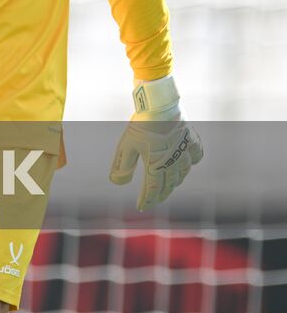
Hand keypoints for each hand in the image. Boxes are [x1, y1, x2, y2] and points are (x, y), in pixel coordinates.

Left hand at [108, 75, 203, 210]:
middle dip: (160, 194)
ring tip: (167, 185)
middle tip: (154, 199)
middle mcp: (174, 163)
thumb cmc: (141, 125)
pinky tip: (186, 165)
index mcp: (157, 166)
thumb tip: (117, 183)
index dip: (147, 200)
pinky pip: (195, 158)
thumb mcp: (126, 145)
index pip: (152, 190)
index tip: (142, 207)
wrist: (161, 105)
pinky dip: (190, 164)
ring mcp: (185, 153)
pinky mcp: (192, 142)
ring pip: (182, 174)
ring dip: (174, 182)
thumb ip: (122, 166)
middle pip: (168, 185)